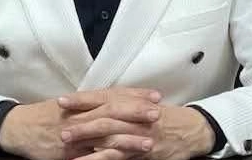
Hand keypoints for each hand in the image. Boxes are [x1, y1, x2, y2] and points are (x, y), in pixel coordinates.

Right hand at [0, 88, 161, 159]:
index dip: (136, 94)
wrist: (19, 127)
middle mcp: (82, 113)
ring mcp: (77, 133)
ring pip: (107, 133)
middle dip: (137, 111)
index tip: (156, 95)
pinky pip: (92, 154)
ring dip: (129, 137)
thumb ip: (92, 105)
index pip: (115, 94)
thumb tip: (116, 102)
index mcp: (85, 101)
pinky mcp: (70, 151)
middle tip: (158, 112)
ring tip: (149, 142)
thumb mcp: (71, 106)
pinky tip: (124, 159)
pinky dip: (109, 156)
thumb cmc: (45, 115)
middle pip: (114, 110)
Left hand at [60, 92, 214, 159]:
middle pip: (103, 116)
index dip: (83, 99)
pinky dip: (102, 159)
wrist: (192, 129)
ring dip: (86, 140)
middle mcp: (134, 116)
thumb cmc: (166, 116)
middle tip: (60, 125)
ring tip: (66, 145)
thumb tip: (98, 107)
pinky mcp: (143, 152)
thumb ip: (123, 106)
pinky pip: (119, 156)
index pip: (104, 97)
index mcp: (132, 102)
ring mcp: (138, 135)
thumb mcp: (145, 105)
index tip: (62, 100)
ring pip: (109, 137)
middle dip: (80, 120)